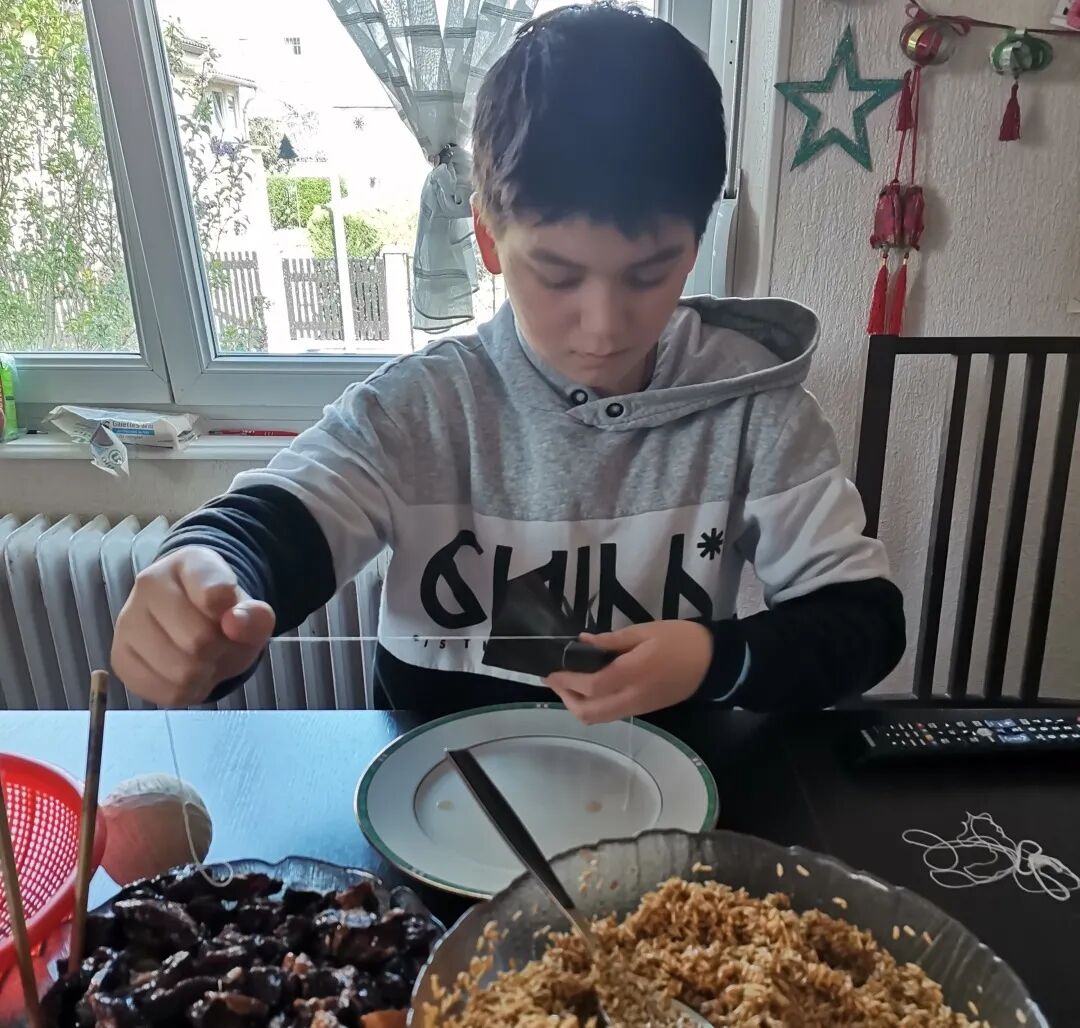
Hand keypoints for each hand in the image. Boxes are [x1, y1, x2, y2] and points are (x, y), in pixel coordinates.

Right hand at [111, 546, 274, 707]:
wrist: (192, 622)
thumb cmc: (222, 614)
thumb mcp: (250, 612)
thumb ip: (255, 616)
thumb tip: (235, 623)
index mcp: (189, 562)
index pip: (215, 593)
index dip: (234, 616)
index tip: (233, 617)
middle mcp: (149, 584)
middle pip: (198, 641)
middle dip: (219, 651)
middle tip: (220, 644)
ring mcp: (128, 621)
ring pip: (180, 671)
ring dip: (204, 675)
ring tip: (204, 659)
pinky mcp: (120, 657)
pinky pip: (164, 692)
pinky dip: (186, 691)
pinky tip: (187, 673)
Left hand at [545, 620, 711, 724]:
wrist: (714, 663)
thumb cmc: (680, 640)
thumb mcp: (646, 631)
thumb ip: (613, 639)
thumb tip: (584, 641)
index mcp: (632, 675)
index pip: (591, 687)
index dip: (566, 682)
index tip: (550, 672)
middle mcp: (632, 698)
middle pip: (590, 713)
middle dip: (567, 700)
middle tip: (556, 681)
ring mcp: (638, 708)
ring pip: (599, 717)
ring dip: (578, 705)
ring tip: (569, 683)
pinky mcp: (643, 710)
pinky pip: (611, 713)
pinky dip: (593, 704)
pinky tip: (591, 686)